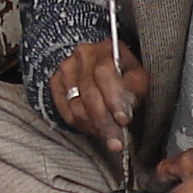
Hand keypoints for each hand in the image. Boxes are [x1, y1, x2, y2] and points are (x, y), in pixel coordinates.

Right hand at [50, 39, 147, 155]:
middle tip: (116, 142)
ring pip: (76, 106)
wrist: (100, 65)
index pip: (105, 74)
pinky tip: (95, 130)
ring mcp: (66, 68)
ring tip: (109, 138)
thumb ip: (135, 89)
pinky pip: (65, 112)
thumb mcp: (137, 77)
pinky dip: (81, 126)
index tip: (123, 120)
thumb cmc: (123, 74)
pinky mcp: (56, 82)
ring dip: (94, 127)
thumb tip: (126, 109)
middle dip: (104, 122)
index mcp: (105, 49)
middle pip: (89, 94)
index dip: (114, 100)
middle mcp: (82, 55)